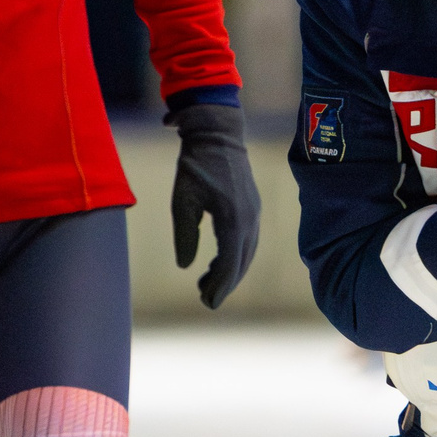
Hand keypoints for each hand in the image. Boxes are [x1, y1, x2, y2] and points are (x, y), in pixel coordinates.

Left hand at [168, 101, 259, 308]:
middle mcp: (249, 218)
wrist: (217, 133)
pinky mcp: (253, 206)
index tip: (207, 303)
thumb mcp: (182, 200)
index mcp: (232, 218)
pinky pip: (248, 240)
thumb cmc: (195, 164)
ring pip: (247, 252)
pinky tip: (218, 261)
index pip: (230, 263)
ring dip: (231, 271)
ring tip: (207, 284)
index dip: (219, 286)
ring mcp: (254, 212)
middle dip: (225, 284)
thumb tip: (186, 266)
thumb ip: (184, 235)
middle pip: (241, 262)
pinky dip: (235, 256)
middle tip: (205, 300)